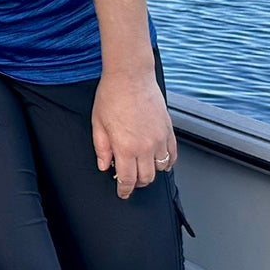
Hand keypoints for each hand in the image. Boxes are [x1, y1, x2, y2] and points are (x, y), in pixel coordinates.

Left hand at [93, 66, 177, 198]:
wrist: (130, 76)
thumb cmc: (112, 95)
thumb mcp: (97, 123)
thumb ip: (101, 148)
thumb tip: (104, 166)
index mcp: (125, 146)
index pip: (128, 179)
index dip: (124, 190)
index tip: (122, 193)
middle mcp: (145, 146)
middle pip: (146, 178)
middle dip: (136, 183)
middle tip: (129, 180)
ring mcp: (160, 139)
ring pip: (160, 169)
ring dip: (151, 173)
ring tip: (141, 169)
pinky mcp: (169, 131)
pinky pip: (172, 155)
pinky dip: (167, 162)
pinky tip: (158, 160)